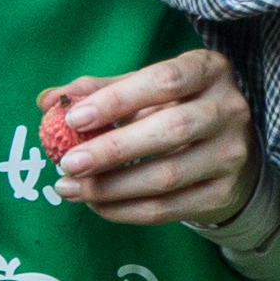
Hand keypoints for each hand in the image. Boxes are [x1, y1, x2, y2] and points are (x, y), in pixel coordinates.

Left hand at [42, 49, 257, 236]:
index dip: (118, 99)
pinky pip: (168, 209)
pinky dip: (124, 210)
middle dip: (113, 150)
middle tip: (68, 163)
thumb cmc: (175, 110)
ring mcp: (231, 154)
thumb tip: (48, 100)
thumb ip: (100, 91)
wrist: (228, 154)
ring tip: (70, 188)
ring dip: (111, 187)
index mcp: (209, 71)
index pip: (166, 80)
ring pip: (167, 176)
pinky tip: (96, 205)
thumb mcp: (145, 90)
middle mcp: (230, 109)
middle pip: (172, 130)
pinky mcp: (223, 193)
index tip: (74, 118)